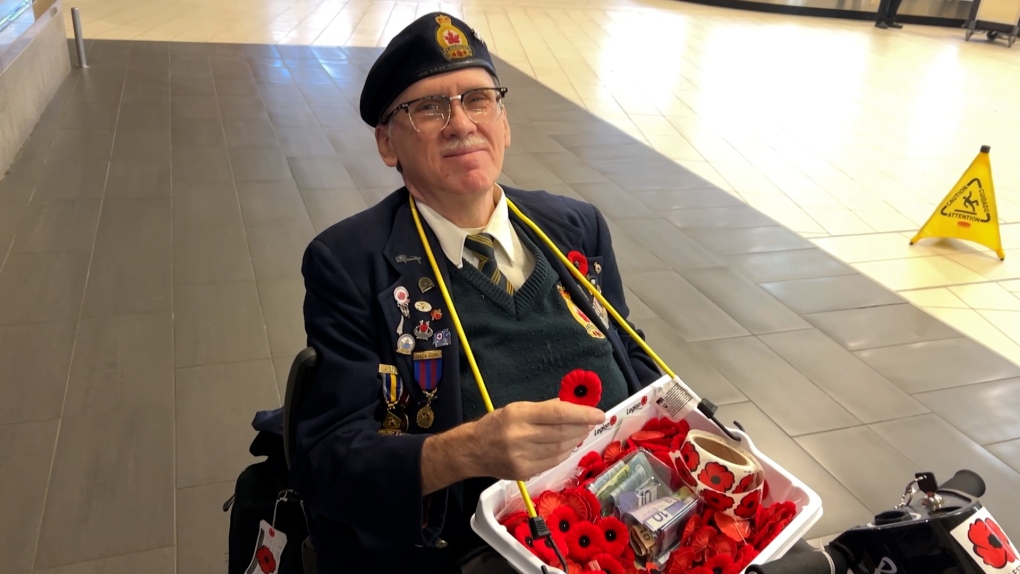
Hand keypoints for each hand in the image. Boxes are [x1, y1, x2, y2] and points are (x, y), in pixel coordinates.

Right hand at [466, 399, 605, 480]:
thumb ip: (545, 408)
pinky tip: (567, 446)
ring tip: (580, 432)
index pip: (557, 414)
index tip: (599, 414)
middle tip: (592, 422)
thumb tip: (573, 406)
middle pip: (562, 433)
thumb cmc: (496, 424)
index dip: (582, 414)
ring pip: (560, 449)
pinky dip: (564, 453)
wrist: (472, 451)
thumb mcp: (517, 408)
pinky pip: (553, 462)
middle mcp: (520, 436)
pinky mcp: (524, 472)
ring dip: (575, 440)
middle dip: (582, 427)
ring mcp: (522, 457)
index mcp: (518, 415)